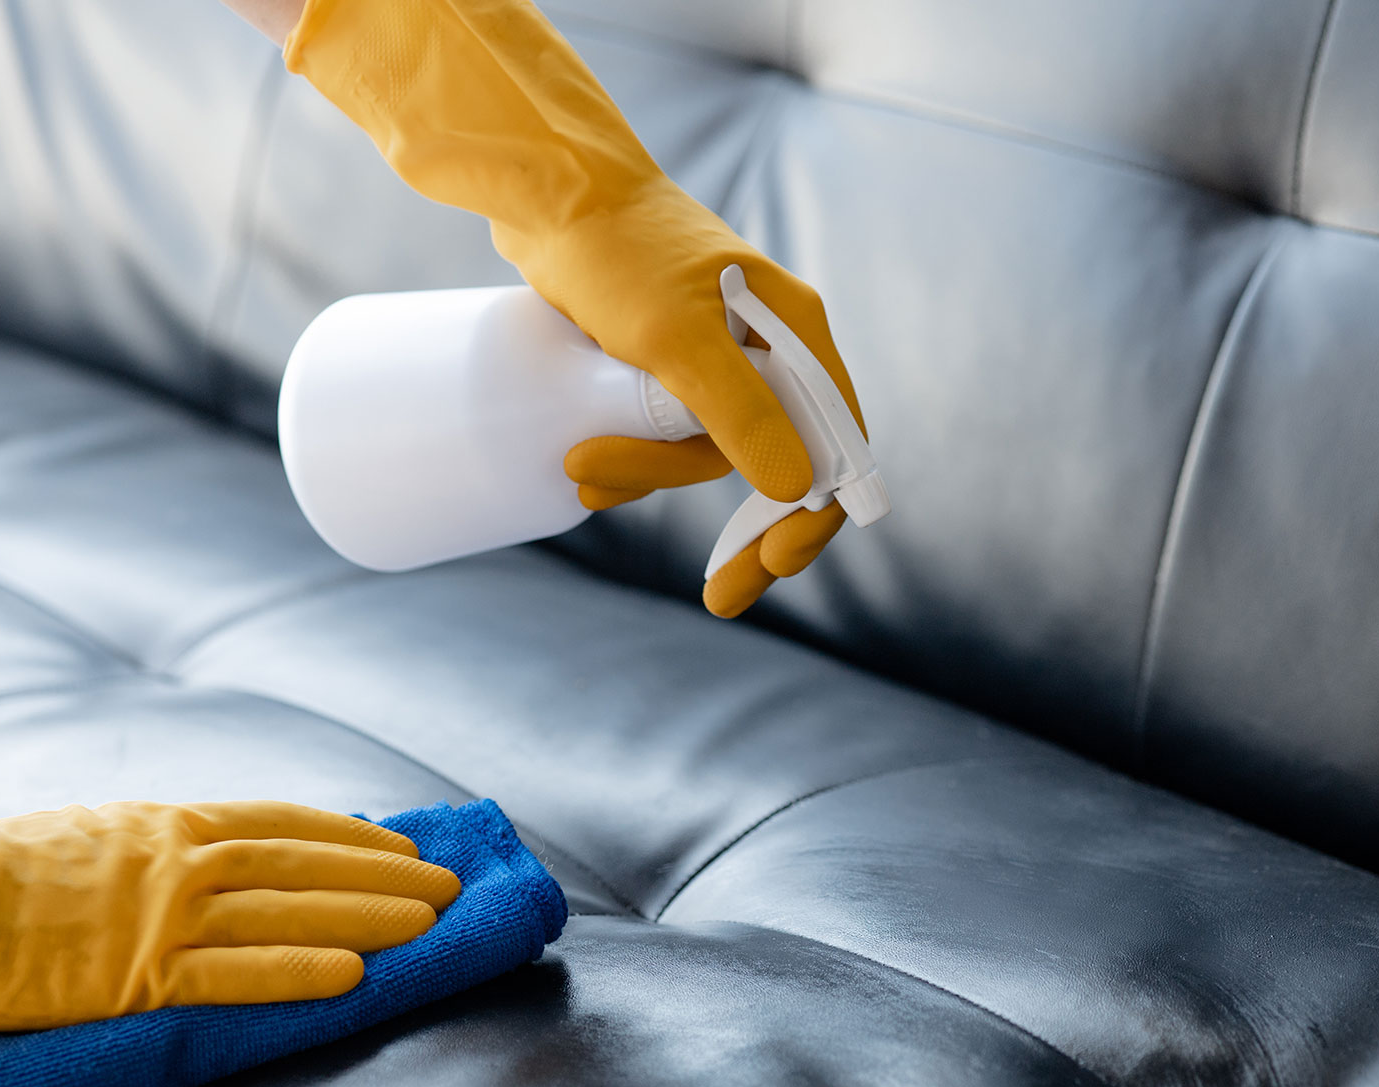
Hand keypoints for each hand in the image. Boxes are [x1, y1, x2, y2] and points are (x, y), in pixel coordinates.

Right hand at [0, 800, 458, 1031]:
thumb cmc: (3, 868)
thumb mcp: (103, 829)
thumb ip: (165, 841)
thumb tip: (223, 851)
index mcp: (171, 821)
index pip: (286, 822)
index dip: (351, 835)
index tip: (401, 847)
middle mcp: (181, 859)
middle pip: (307, 863)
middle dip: (383, 874)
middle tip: (446, 885)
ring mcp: (162, 915)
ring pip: (290, 913)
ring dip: (367, 918)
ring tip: (428, 926)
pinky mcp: (137, 973)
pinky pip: (236, 974)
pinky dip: (299, 974)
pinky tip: (354, 977)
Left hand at [281, 0, 866, 616]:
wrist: (543, 194)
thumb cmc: (615, 251)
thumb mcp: (677, 339)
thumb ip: (739, 413)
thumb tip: (794, 490)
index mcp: (792, 333)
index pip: (835, 441)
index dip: (817, 510)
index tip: (779, 562)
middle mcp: (762, 347)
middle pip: (771, 462)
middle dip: (735, 527)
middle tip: (720, 599)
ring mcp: (710, 357)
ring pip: (702, 453)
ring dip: (648, 478)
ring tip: (581, 471)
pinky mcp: (658, 364)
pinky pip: (660, 436)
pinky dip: (629, 460)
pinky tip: (583, 468)